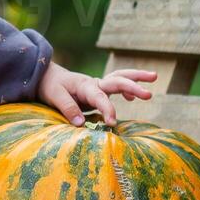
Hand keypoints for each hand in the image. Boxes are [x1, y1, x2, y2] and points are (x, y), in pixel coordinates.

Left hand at [39, 65, 157, 125]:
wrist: (46, 77)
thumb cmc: (50, 86)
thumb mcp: (54, 96)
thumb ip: (67, 108)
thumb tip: (81, 123)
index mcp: (85, 85)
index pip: (100, 98)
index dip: (108, 109)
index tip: (112, 123)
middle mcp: (94, 83)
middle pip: (117, 81)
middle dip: (133, 86)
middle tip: (148, 94)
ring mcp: (98, 85)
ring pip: (120, 78)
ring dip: (136, 77)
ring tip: (154, 77)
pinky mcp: (99, 90)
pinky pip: (116, 86)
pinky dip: (127, 87)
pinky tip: (131, 97)